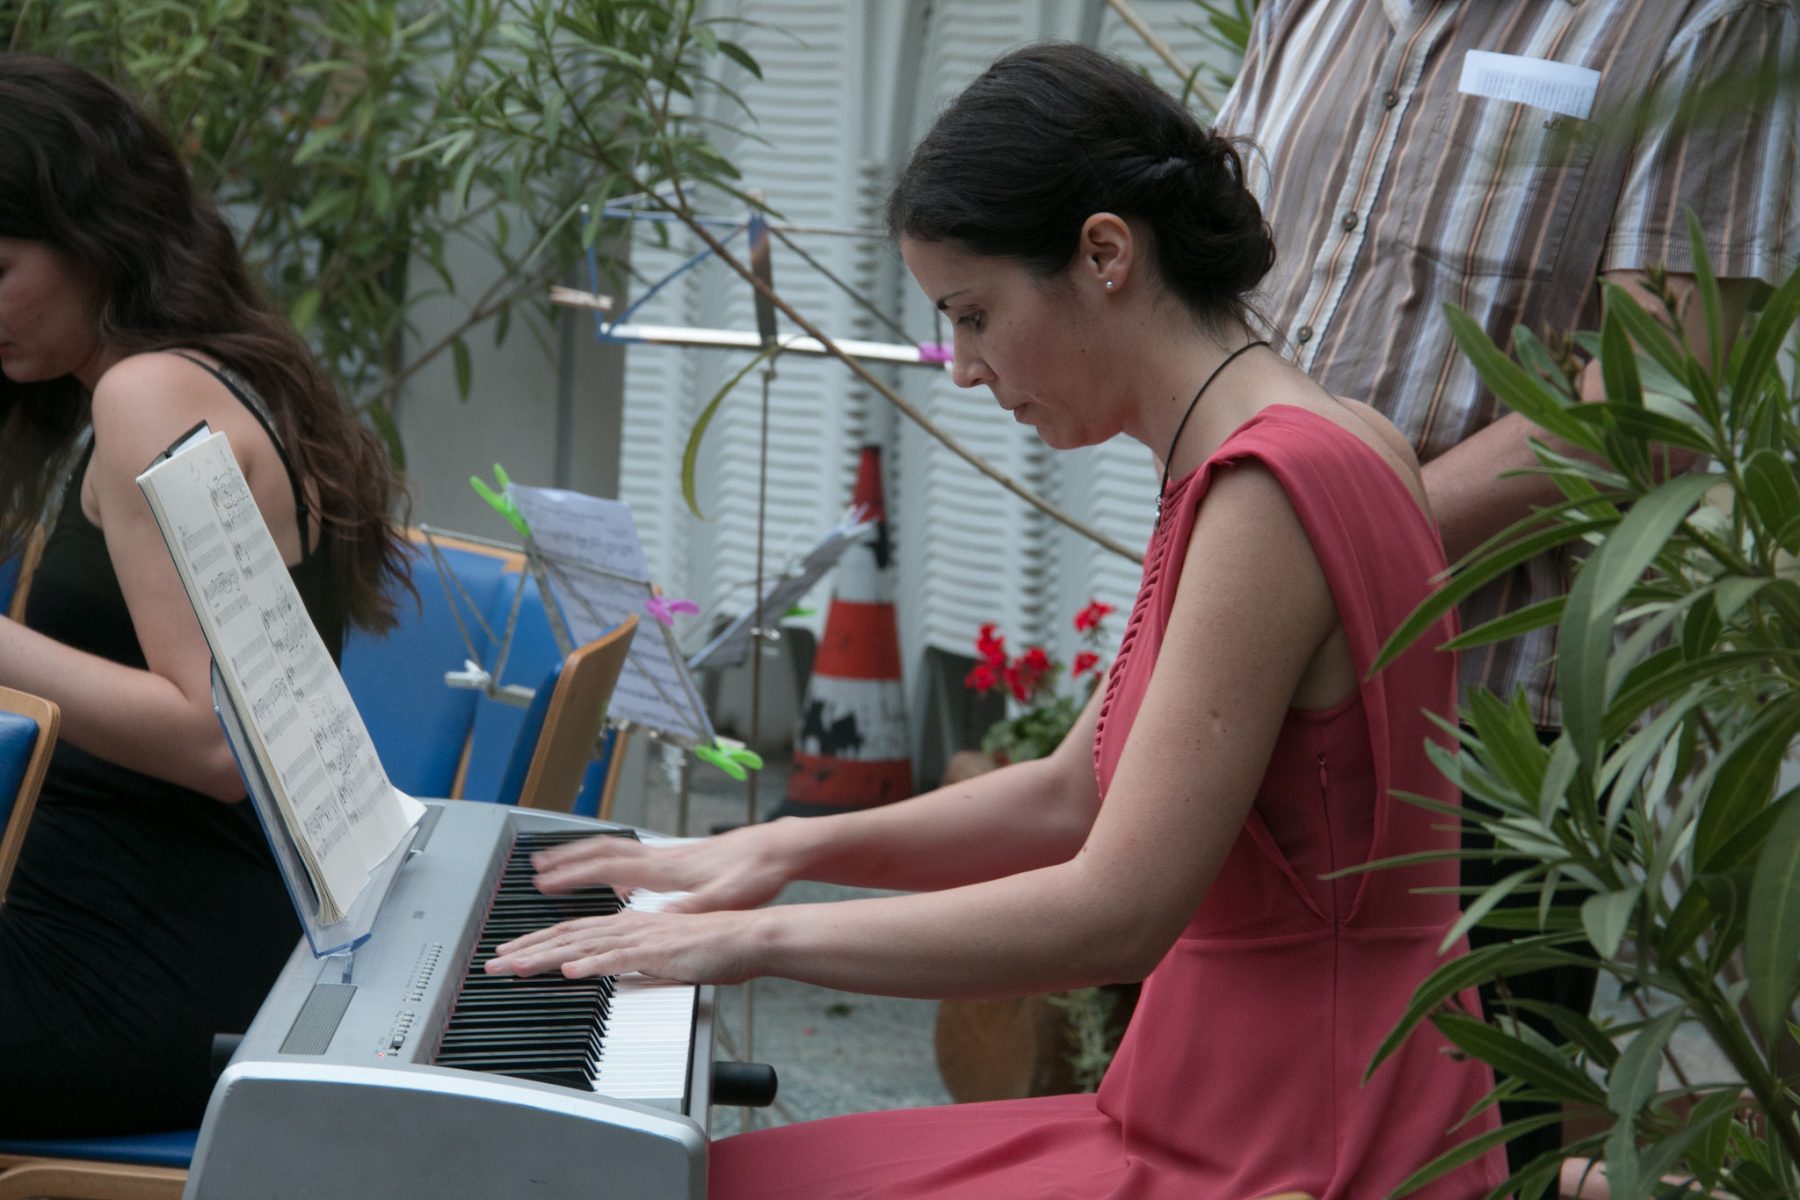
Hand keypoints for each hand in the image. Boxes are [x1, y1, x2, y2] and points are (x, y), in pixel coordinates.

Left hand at [484, 908, 759, 984]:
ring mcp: (640, 938)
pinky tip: (568, 972)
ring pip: (581, 946)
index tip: (511, 952)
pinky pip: (616, 959)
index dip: (538, 942)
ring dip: (543, 957)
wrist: (747, 938)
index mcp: (629, 925)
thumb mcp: (665, 955)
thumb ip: (638, 961)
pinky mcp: (657, 952)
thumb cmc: (715, 948)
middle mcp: (628, 925)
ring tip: (514, 967)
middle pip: (565, 936)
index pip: (573, 932)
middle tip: (492, 961)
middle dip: (525, 949)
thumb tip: (617, 971)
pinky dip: (590, 964)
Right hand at [531, 824, 790, 913]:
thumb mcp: (728, 897)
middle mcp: (663, 857)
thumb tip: (661, 917)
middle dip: (568, 859)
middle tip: (538, 867)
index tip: (545, 880)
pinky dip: (611, 861)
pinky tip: (612, 878)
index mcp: (668, 869)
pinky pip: (633, 855)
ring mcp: (670, 855)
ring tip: (562, 865)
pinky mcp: (680, 858)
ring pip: (616, 849)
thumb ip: (695, 908)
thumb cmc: (756, 872)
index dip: (574, 874)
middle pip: (604, 851)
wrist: (779, 848)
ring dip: (585, 856)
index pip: (609, 868)